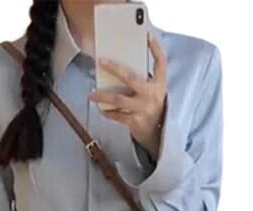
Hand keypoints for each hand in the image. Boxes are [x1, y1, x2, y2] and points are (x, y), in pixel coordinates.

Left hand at [88, 33, 167, 159]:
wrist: (157, 133)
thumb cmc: (150, 106)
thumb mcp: (152, 91)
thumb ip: (142, 79)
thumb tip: (118, 67)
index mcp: (159, 84)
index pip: (161, 62)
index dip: (156, 48)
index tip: (148, 36)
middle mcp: (153, 95)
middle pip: (131, 78)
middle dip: (114, 68)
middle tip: (101, 61)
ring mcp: (144, 109)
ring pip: (118, 99)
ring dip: (102, 96)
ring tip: (91, 95)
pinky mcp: (135, 121)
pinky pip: (117, 114)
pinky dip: (107, 112)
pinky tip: (101, 108)